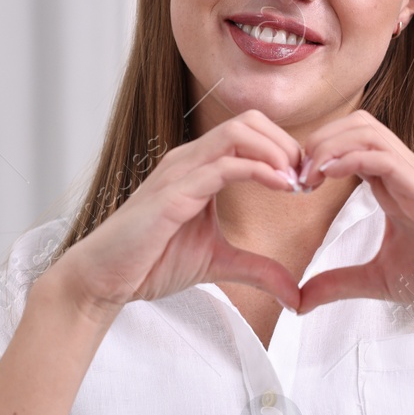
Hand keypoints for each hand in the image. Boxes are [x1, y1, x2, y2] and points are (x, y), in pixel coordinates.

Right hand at [53, 110, 304, 319]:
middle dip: (288, 144)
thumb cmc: (149, 262)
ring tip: (298, 183)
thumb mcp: (219, 263)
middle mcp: (189, 159)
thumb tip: (295, 294)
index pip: (251, 132)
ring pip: (239, 132)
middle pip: (250, 120)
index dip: (287, 150)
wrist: (104, 279)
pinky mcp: (174, 193)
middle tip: (309, 180)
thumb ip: (258, 270)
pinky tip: (282, 187)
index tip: (308, 185)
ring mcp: (179, 171)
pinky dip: (260, 170)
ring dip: (278, 152)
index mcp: (199, 167)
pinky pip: (224, 165)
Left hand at [292, 110, 413, 329]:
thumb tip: (298, 300)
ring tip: (306, 177)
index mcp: (394, 186)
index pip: (350, 143)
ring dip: (328, 145)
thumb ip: (338, 284)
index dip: (315, 154)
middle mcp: (407, 173)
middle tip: (293, 178)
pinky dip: (349, 158)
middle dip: (317, 141)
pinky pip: (384, 157)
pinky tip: (326, 177)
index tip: (291, 185)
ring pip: (367, 130)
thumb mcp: (378, 282)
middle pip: (355, 124)